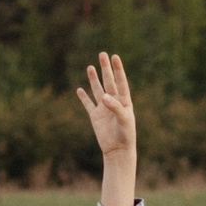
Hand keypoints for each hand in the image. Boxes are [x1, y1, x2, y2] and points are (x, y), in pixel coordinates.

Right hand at [78, 52, 138, 205]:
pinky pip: (88, 104)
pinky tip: (79, 89)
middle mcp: (114, 102)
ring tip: (90, 67)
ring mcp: (103, 109)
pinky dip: (84, 97)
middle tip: (102, 54)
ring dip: (94, 79)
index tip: (115, 57)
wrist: (118, 151)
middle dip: (105, 69)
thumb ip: (115, 107)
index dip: (117, 69)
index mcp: (124, 101)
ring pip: (97, 90)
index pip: (121, 81)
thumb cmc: (126, 135)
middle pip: (108, 82)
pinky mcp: (95, 117)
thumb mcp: (124, 120)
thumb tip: (103, 96)